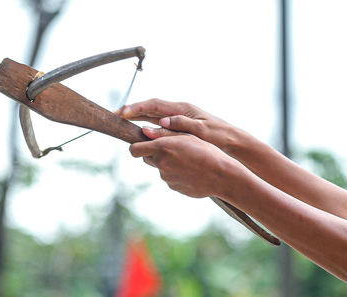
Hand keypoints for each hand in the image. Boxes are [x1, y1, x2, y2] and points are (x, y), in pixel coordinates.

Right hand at [118, 99, 244, 152]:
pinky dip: (146, 125)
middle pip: (149, 108)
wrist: (232, 141)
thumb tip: (159, 123)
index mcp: (182, 108)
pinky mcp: (179, 126)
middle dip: (131, 111)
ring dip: (136, 118)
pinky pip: (158, 124)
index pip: (154, 104)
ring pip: (152, 116)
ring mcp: (178, 118)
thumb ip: (180, 126)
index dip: (137, 108)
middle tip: (114, 116)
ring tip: (121, 122)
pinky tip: (138, 132)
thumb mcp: (201, 131)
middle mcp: (178, 111)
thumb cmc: (219, 136)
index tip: (122, 113)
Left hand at [130, 134, 244, 199]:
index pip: (134, 149)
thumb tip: (144, 131)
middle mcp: (160, 163)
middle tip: (172, 151)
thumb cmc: (206, 152)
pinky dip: (177, 175)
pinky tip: (191, 172)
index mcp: (162, 147)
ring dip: (168, 165)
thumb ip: (163, 134)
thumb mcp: (187, 136)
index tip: (144, 144)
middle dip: (154, 155)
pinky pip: (170, 178)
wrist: (222, 175)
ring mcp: (166, 177)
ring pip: (160, 169)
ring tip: (188, 162)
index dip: (137, 146)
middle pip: (146, 159)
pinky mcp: (174, 187)